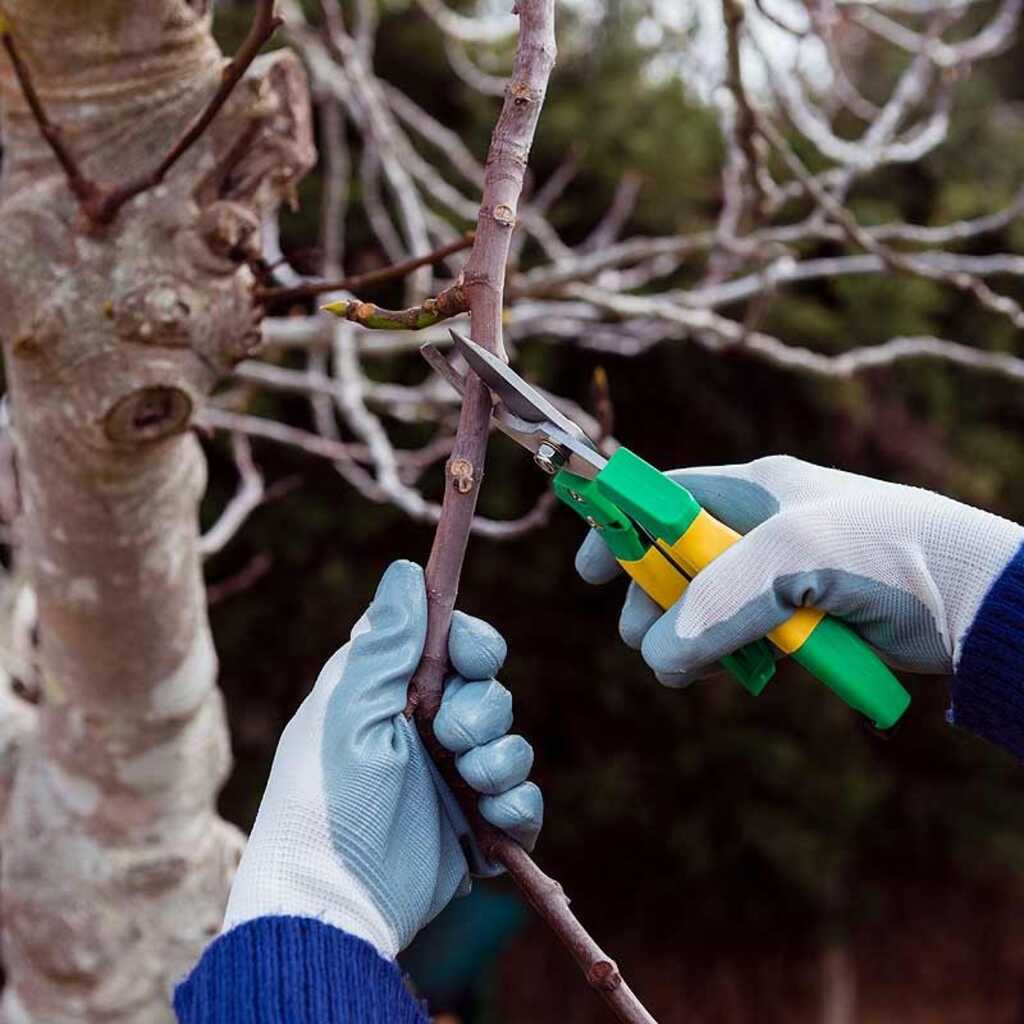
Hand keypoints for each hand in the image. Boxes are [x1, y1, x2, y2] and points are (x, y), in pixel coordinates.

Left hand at [222, 560, 541, 959]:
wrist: (332, 907)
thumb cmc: (325, 802)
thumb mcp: (347, 712)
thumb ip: (383, 643)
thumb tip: (405, 570)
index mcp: (389, 695)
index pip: (453, 644)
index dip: (472, 644)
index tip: (467, 657)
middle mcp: (424, 732)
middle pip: (490, 690)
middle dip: (483, 710)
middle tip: (451, 738)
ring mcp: (452, 783)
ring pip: (512, 743)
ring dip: (499, 760)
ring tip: (469, 785)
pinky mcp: (477, 831)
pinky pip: (523, 800)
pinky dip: (518, 806)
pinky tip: (491, 818)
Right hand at [577, 455, 1022, 685]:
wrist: (974, 600)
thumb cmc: (885, 553)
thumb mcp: (792, 559)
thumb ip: (716, 600)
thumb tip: (657, 654)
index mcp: (753, 488)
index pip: (662, 496)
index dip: (619, 526)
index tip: (589, 571)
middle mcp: (762, 524)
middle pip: (674, 558)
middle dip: (649, 600)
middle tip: (643, 642)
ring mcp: (783, 570)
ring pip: (705, 604)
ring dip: (687, 637)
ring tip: (686, 673)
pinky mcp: (805, 612)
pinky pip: (745, 634)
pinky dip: (731, 655)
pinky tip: (742, 671)